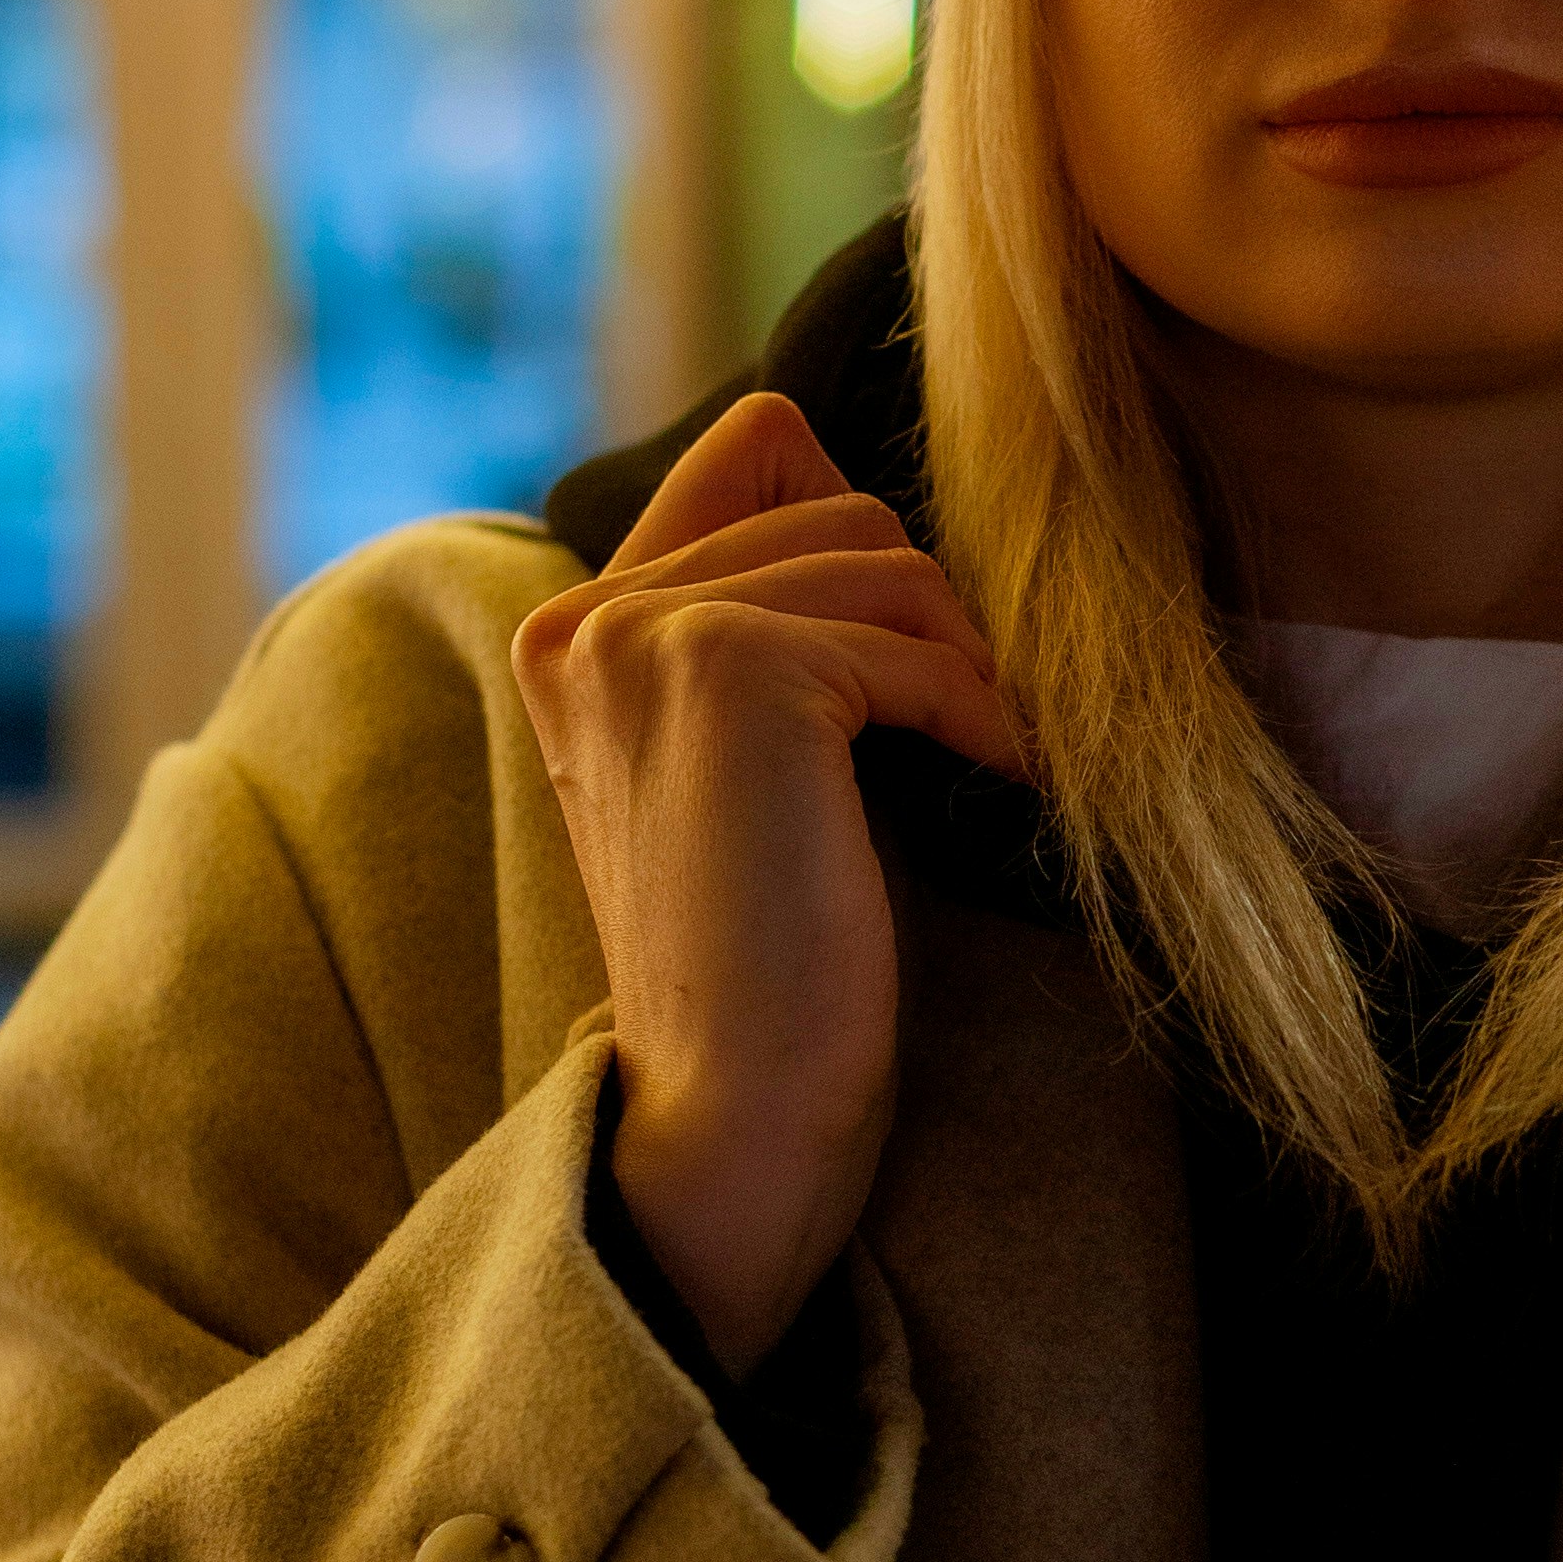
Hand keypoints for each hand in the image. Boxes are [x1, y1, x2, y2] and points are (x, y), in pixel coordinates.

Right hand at [510, 392, 1026, 1374]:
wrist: (731, 1114)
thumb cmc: (768, 961)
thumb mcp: (743, 764)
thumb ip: (767, 623)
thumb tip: (873, 494)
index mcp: (571, 628)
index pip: (759, 447)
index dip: (863, 542)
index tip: (906, 675)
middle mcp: (586, 613)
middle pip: (839, 503)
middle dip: (925, 620)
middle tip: (955, 739)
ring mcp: (649, 636)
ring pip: (886, 558)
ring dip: (957, 665)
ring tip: (967, 767)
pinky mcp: (735, 673)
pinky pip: (917, 642)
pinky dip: (979, 715)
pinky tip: (991, 788)